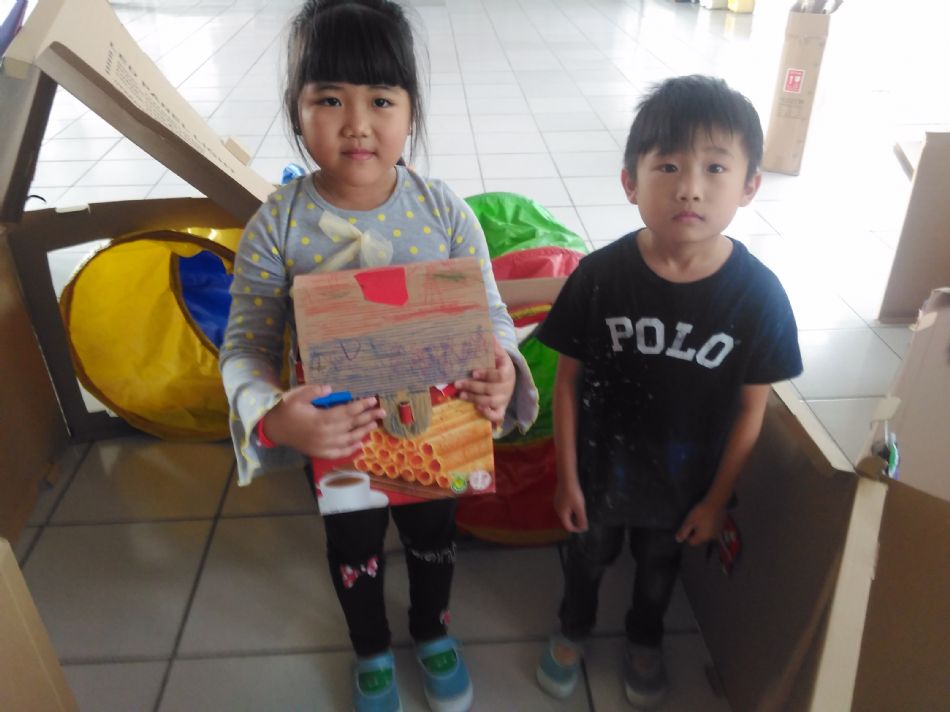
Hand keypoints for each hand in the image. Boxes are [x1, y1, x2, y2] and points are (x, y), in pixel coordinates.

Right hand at [261, 384, 385, 458]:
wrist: (274, 429)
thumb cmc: (286, 410)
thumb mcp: (296, 396)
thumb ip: (313, 391)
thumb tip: (330, 388)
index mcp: (321, 419)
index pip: (347, 412)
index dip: (361, 406)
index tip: (373, 400)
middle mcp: (326, 434)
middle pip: (352, 425)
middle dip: (368, 417)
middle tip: (382, 412)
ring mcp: (324, 446)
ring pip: (349, 439)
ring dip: (364, 432)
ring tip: (375, 424)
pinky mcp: (320, 452)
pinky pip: (340, 452)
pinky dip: (352, 449)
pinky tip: (361, 444)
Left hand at [455, 337, 515, 424]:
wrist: (510, 380)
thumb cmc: (500, 366)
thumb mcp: (499, 355)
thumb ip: (493, 346)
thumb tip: (486, 332)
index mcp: (507, 372)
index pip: (498, 376)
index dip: (486, 375)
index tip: (473, 372)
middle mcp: (507, 387)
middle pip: (490, 389)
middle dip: (473, 387)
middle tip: (458, 383)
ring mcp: (504, 399)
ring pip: (490, 402)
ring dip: (474, 399)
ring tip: (460, 395)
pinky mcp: (501, 409)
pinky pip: (497, 415)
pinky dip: (488, 414)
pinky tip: (476, 409)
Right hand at [553, 478, 587, 532]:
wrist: (566, 479)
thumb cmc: (573, 493)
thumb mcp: (580, 507)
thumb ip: (582, 519)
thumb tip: (584, 528)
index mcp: (562, 514)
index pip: (568, 527)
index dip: (576, 529)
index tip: (584, 526)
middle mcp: (558, 510)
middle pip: (566, 521)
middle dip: (575, 521)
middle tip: (583, 518)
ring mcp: (557, 503)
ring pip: (565, 514)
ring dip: (573, 515)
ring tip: (580, 510)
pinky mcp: (558, 498)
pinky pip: (564, 507)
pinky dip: (570, 509)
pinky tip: (575, 503)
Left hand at [675, 499, 725, 545]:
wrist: (716, 503)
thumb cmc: (701, 512)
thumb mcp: (689, 521)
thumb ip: (683, 531)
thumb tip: (678, 540)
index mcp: (703, 537)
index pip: (692, 542)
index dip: (688, 535)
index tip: (688, 525)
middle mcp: (711, 538)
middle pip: (700, 539)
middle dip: (695, 532)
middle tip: (694, 521)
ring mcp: (718, 533)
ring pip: (706, 534)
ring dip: (702, 529)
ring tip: (701, 519)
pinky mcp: (721, 527)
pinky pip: (712, 530)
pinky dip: (709, 526)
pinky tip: (708, 518)